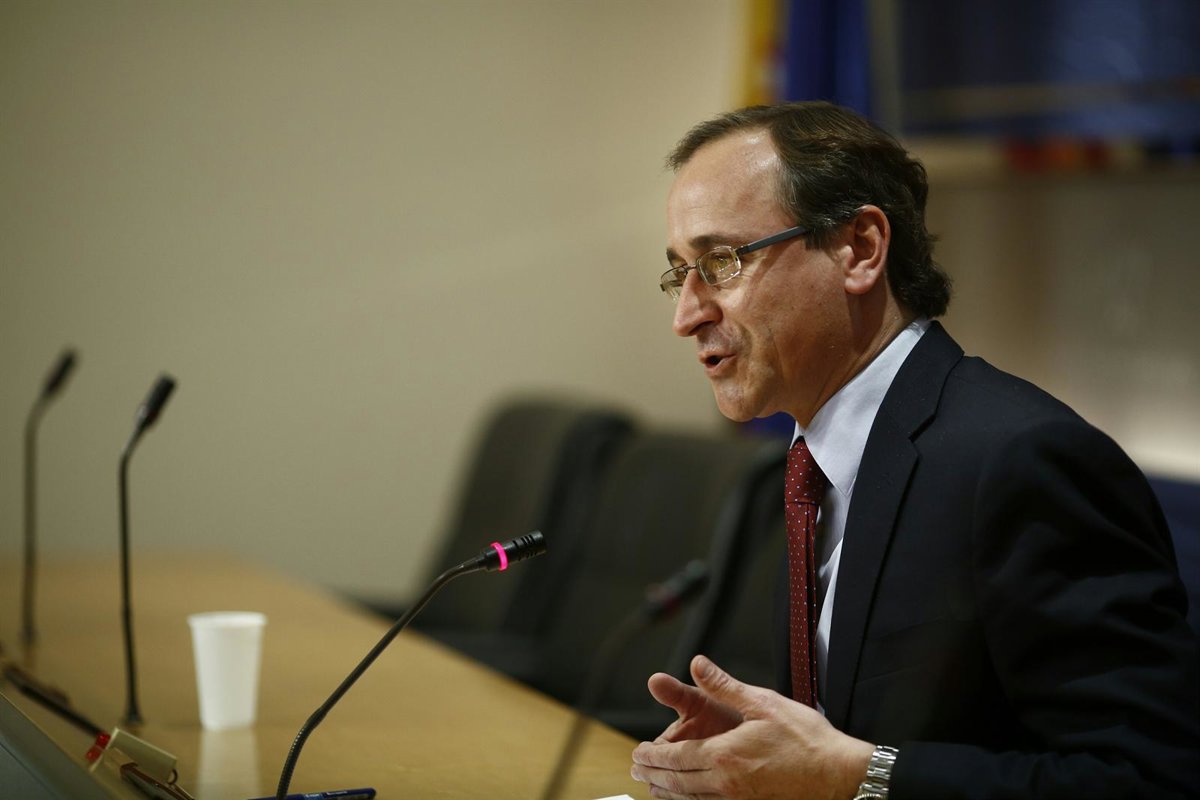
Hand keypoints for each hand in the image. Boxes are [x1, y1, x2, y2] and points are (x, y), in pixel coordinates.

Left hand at [631, 655, 873, 799]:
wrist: (838, 774)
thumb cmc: (806, 739)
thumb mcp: (763, 702)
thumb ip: (724, 685)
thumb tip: (697, 664)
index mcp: (724, 755)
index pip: (675, 758)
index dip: (652, 756)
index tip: (637, 754)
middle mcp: (726, 783)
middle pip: (678, 783)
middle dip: (653, 776)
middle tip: (636, 770)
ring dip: (668, 793)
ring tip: (654, 787)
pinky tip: (690, 799)